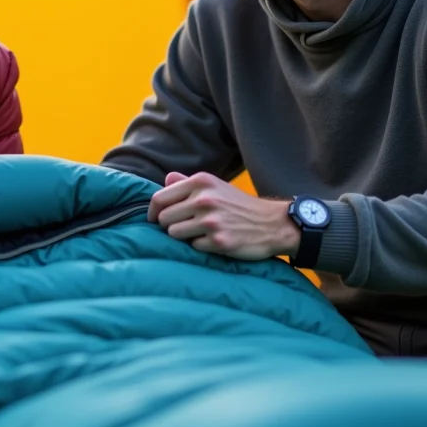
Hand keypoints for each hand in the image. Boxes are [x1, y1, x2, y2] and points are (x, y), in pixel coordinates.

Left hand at [148, 172, 298, 260]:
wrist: (272, 223)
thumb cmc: (239, 205)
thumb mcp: (216, 186)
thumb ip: (188, 183)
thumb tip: (166, 179)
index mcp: (200, 182)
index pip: (159, 198)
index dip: (153, 212)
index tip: (155, 219)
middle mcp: (204, 199)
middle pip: (164, 219)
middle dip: (171, 226)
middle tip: (187, 227)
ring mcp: (211, 221)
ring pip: (174, 234)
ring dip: (184, 237)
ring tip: (201, 233)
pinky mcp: (219, 241)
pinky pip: (193, 247)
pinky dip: (201, 246)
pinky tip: (215, 241)